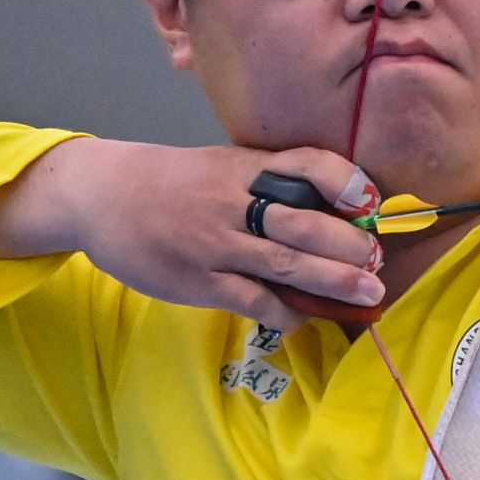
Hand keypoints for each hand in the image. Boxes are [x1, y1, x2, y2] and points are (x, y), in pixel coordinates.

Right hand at [0, 138, 385, 329]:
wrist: (100, 196)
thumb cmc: (175, 182)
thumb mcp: (222, 166)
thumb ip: (270, 182)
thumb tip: (335, 209)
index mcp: (245, 167)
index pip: (306, 164)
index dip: (345, 181)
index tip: (372, 200)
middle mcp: (233, 201)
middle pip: (303, 221)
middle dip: (349, 244)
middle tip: (378, 261)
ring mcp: (214, 243)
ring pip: (284, 262)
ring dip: (332, 280)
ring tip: (367, 293)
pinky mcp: (197, 280)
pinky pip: (251, 299)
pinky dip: (284, 310)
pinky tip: (304, 316)